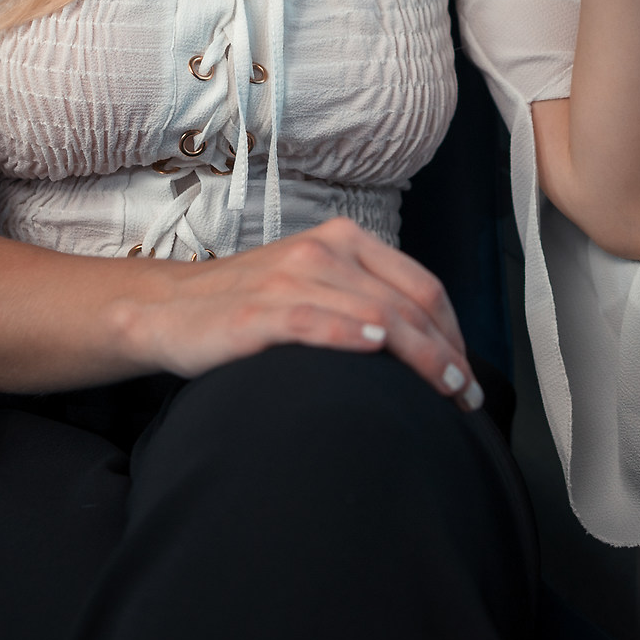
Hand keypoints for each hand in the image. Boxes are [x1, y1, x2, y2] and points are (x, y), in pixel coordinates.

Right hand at [126, 217, 482, 409]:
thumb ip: (365, 300)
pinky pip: (315, 320)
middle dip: (447, 354)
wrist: (170, 310)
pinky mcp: (259, 311)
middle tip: (466, 398)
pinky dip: (350, 334)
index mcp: (346, 241)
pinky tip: (376, 352)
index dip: (454, 332)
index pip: (422, 286)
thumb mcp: (316, 286)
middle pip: (408, 304)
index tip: (468, 375)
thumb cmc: (251, 307)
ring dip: (419, 356)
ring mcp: (291, 277)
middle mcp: (325, 251)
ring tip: (444, 394)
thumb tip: (427, 349)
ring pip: (375, 313)